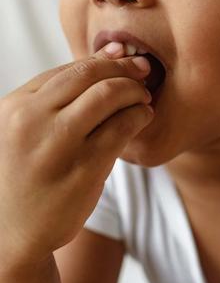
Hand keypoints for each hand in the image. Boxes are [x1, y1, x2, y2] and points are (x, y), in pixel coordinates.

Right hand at [0, 42, 152, 268]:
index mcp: (15, 106)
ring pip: (108, 95)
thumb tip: (114, 50)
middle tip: (142, 71)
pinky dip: (140, 115)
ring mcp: (56, 146)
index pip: (70, 68)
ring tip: (143, 96)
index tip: (125, 58)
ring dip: (135, 90)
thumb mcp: (27, 127)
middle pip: (90, 74)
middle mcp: (30, 121)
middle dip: (124, 68)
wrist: (12, 232)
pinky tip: (143, 116)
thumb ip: (63, 93)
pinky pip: (122, 128)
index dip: (105, 60)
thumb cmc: (26, 170)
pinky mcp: (82, 170)